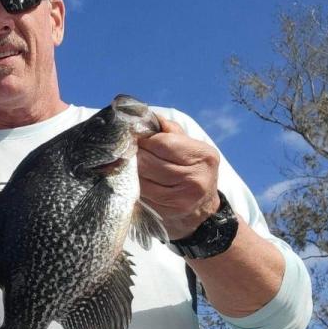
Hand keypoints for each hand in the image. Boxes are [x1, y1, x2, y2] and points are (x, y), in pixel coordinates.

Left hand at [136, 117, 220, 239]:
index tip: (133, 135)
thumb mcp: (191, 149)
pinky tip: (129, 178)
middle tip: (124, 149)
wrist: (202, 213)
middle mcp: (195, 178)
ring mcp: (180, 198)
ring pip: (140, 177)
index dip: (144, 138)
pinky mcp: (166, 211)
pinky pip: (139, 192)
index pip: (163, 143)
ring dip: (128, 169)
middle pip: (148, 161)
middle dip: (133, 153)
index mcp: (203, 157)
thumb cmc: (193, 172)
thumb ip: (170, 131)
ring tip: (124, 163)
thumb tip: (147, 116)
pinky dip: (130, 184)